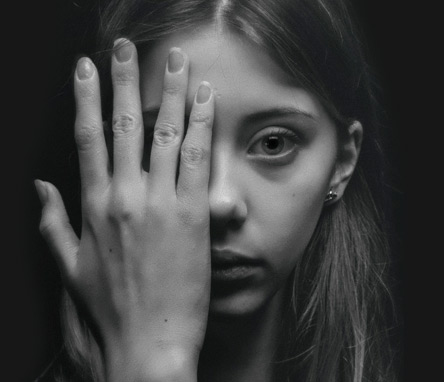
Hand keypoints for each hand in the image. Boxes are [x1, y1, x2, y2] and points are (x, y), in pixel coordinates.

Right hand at [35, 39, 213, 380]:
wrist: (147, 343)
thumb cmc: (110, 307)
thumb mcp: (69, 266)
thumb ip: (52, 221)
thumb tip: (39, 185)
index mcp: (94, 206)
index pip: (87, 137)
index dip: (86, 98)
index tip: (86, 68)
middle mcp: (126, 197)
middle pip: (124, 125)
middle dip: (124, 80)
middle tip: (126, 47)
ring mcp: (161, 203)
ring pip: (166, 133)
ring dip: (171, 92)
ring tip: (177, 61)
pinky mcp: (193, 215)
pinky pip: (198, 159)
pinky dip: (202, 125)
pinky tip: (205, 99)